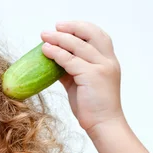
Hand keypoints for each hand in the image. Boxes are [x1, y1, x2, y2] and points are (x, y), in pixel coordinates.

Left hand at [40, 21, 125, 137]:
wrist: (103, 125)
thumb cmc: (92, 107)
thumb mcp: (81, 84)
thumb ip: (71, 70)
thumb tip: (54, 61)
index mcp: (108, 61)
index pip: (98, 35)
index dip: (81, 27)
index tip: (64, 26)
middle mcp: (108, 61)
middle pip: (90, 34)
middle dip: (71, 28)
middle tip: (53, 28)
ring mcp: (101, 67)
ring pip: (78, 46)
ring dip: (59, 39)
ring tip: (44, 36)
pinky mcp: (92, 76)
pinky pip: (70, 60)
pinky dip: (56, 53)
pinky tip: (45, 50)